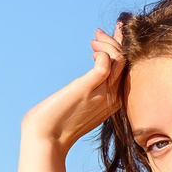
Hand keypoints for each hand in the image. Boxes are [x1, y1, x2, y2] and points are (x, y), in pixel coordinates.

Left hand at [19, 28, 126, 152]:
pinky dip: (102, 54)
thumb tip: (91, 77)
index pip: (127, 70)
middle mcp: (113, 98)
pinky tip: (93, 52)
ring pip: (120, 61)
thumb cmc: (58, 122)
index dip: (123, 49)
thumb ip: (92, 91)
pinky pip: (104, 67)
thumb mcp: (82, 104)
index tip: (116, 32)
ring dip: (108, 45)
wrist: (44, 139)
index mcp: (114, 102)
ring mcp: (101, 94)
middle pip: (127, 63)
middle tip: (98, 35)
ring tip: (93, 42)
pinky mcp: (86, 89)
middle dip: (116, 42)